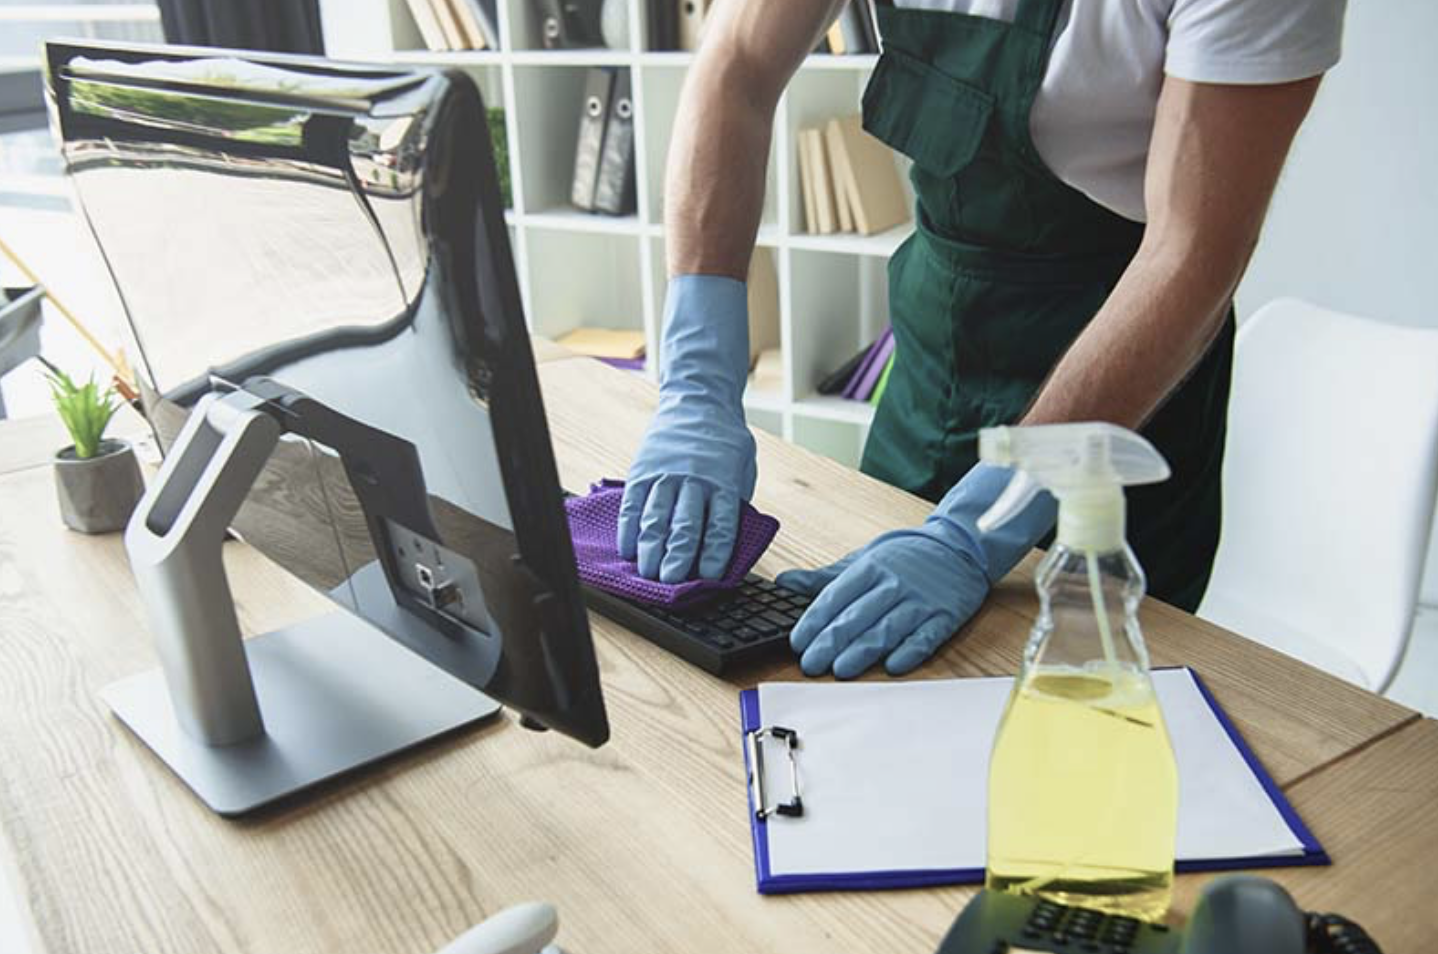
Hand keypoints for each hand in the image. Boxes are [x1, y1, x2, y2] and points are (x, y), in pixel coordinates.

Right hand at [619, 276, 756, 582]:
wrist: (698, 400)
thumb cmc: (724, 441)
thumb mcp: (743, 468)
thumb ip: (734, 503)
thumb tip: (726, 545)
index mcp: (724, 482)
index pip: (720, 525)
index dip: (714, 554)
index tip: (709, 578)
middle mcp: (694, 479)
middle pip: (684, 526)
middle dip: (676, 558)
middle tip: (670, 583)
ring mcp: (665, 474)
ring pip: (655, 518)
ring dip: (650, 549)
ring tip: (647, 573)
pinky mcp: (642, 470)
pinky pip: (633, 505)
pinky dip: (629, 529)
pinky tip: (628, 549)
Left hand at [776, 464, 1055, 677]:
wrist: (960, 548)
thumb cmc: (904, 558)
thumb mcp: (863, 559)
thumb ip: (825, 578)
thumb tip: (784, 583)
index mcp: (870, 568)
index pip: (836, 597)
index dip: (814, 621)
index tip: (798, 642)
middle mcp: (894, 583)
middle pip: (857, 616)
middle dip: (831, 642)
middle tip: (810, 664)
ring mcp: (920, 601)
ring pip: (887, 629)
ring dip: (862, 651)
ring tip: (840, 670)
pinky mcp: (944, 617)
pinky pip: (925, 637)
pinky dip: (909, 651)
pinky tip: (893, 666)